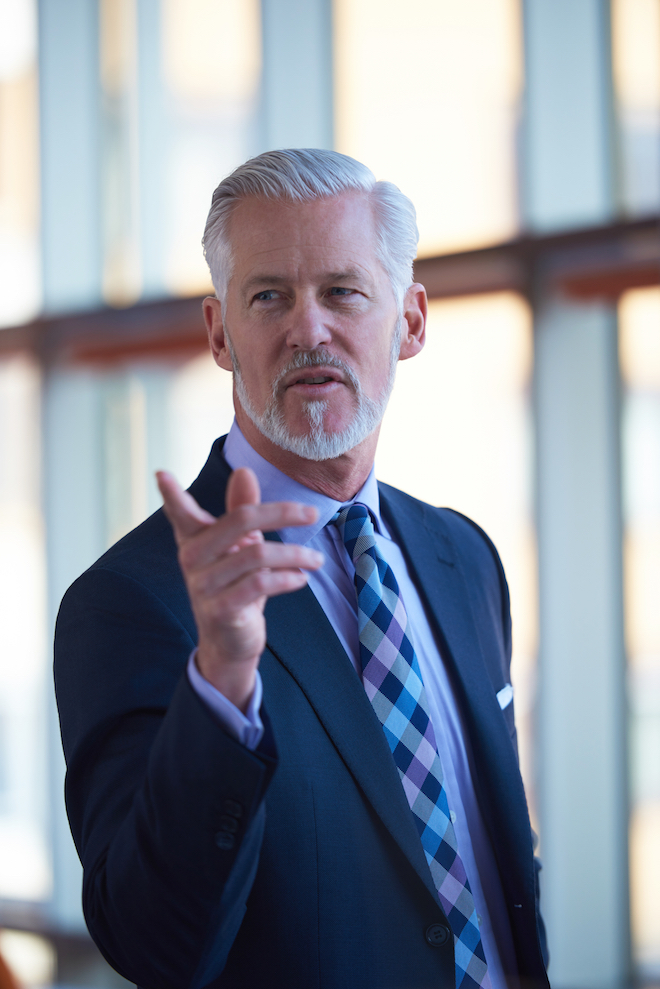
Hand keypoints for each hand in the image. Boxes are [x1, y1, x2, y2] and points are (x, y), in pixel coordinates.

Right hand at [156, 467, 322, 711]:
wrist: (230, 641)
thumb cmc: (236, 584)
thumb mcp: (241, 545)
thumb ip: (242, 509)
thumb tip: (243, 470)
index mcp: (195, 538)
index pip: (181, 512)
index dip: (171, 495)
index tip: (161, 473)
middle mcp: (193, 559)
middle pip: (241, 520)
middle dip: (282, 513)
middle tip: (313, 513)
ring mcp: (204, 586)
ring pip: (258, 555)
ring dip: (295, 554)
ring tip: (315, 559)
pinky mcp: (220, 610)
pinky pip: (260, 583)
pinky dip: (287, 578)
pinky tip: (300, 578)